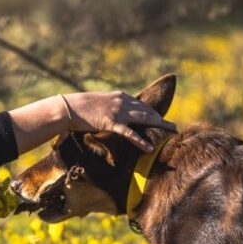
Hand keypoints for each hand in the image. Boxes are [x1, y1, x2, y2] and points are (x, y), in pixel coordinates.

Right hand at [61, 92, 176, 150]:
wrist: (69, 108)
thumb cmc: (82, 106)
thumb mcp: (100, 101)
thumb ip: (111, 104)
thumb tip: (115, 111)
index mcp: (120, 96)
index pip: (141, 104)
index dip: (153, 112)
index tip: (161, 119)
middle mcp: (122, 101)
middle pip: (147, 111)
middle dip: (161, 119)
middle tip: (173, 126)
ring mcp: (118, 112)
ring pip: (143, 119)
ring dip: (158, 126)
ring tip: (169, 133)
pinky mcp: (111, 123)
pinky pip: (129, 133)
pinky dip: (141, 141)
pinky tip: (149, 147)